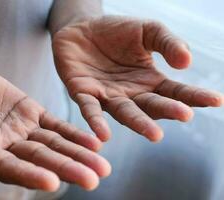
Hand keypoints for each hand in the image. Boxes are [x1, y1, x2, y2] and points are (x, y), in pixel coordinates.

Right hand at [0, 60, 109, 190]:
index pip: (6, 167)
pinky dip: (74, 134)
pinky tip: (94, 142)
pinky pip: (55, 126)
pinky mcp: (30, 113)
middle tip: (93, 180)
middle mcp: (4, 145)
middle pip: (37, 161)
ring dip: (77, 155)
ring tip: (102, 167)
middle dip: (65, 169)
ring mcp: (19, 130)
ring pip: (52, 146)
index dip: (27, 175)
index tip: (52, 182)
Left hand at [52, 15, 222, 141]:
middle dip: (167, 110)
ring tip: (154, 133)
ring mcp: (107, 96)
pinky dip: (96, 121)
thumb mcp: (147, 31)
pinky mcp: (83, 94)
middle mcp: (130, 94)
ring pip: (124, 112)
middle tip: (184, 115)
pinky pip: (90, 109)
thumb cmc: (115, 32)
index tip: (216, 100)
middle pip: (151, 105)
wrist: (81, 28)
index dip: (194, 96)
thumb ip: (168, 43)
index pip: (175, 92)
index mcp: (149, 81)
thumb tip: (187, 62)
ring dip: (138, 122)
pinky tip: (103, 135)